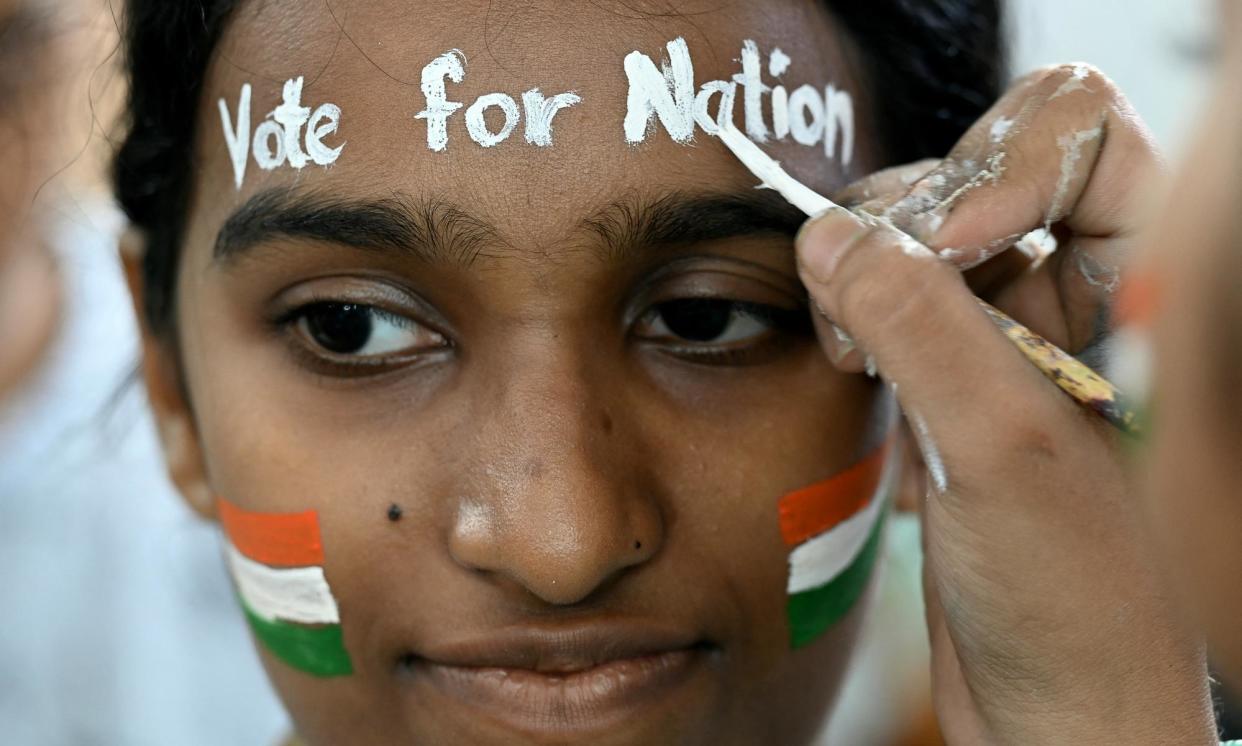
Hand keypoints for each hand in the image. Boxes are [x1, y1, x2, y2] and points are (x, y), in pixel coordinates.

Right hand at [798, 65, 1216, 743]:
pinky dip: (852, 321)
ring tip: (849, 344)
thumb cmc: (1072, 604)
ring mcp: (1003, 349)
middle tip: (865, 302)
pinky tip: (848, 368)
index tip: (947, 245)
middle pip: (973, 181)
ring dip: (865, 275)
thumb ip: (921, 328)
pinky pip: (887, 310)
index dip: (1004, 167)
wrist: (1050, 712)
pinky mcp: (948, 392)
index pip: (1080, 143)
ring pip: (917, 243)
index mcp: (1130, 298)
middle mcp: (1069, 309)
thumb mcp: (1001, 449)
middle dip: (905, 224)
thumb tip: (832, 238)